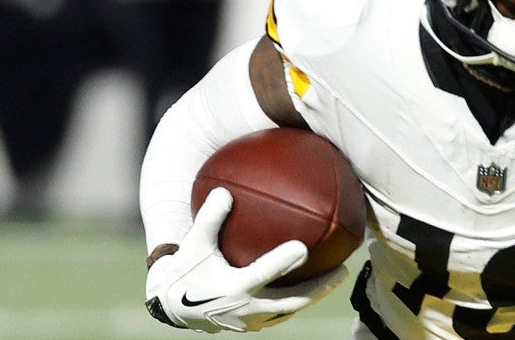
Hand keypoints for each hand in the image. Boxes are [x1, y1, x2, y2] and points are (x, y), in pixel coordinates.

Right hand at [144, 188, 348, 332]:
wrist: (172, 305)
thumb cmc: (186, 270)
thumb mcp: (194, 243)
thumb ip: (210, 218)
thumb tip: (225, 190)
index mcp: (233, 287)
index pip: (262, 274)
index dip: (281, 262)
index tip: (303, 247)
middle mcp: (246, 308)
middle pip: (292, 300)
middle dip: (320, 287)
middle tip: (342, 270)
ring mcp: (251, 320)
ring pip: (291, 309)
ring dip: (316, 294)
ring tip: (338, 276)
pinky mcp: (253, 325)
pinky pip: (282, 313)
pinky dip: (299, 299)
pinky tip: (314, 282)